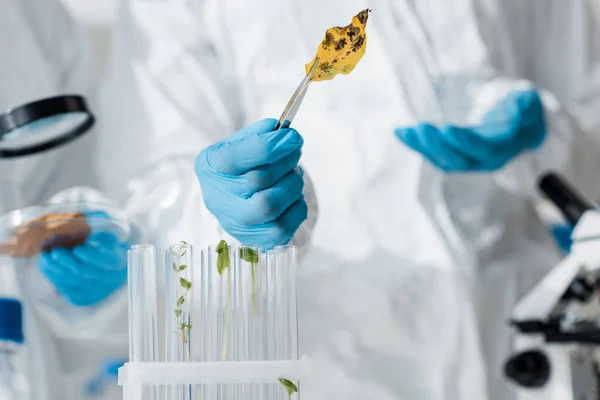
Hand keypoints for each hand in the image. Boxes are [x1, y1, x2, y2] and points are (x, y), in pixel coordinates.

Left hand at [38, 211, 128, 306]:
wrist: (109, 262)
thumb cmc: (104, 240)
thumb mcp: (107, 227)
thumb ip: (98, 222)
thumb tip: (83, 219)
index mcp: (118, 259)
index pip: (107, 260)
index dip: (92, 256)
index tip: (78, 249)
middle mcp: (109, 278)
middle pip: (86, 272)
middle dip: (68, 262)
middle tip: (54, 251)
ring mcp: (95, 290)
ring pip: (73, 280)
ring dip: (56, 268)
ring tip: (45, 255)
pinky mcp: (82, 296)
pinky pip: (64, 288)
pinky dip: (53, 275)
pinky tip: (47, 264)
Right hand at [195, 118, 307, 249]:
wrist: (234, 200)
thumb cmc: (240, 167)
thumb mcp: (241, 142)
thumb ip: (259, 133)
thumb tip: (281, 132)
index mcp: (211, 166)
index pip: (240, 155)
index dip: (272, 145)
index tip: (293, 136)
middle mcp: (218, 198)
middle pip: (259, 180)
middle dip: (286, 161)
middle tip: (295, 150)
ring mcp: (235, 223)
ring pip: (272, 205)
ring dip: (293, 184)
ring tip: (292, 173)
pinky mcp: (256, 240)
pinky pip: (285, 226)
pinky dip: (296, 206)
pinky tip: (290, 196)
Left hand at [394, 89, 545, 170]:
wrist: (514, 121)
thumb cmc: (520, 109)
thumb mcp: (529, 102)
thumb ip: (525, 103)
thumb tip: (519, 103)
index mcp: (503, 148)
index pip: (482, 148)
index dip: (464, 141)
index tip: (445, 128)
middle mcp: (483, 160)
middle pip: (457, 159)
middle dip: (437, 145)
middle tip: (421, 127)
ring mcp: (466, 160)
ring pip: (441, 159)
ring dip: (421, 146)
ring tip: (406, 131)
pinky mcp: (451, 156)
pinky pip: (432, 154)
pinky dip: (415, 145)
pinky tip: (401, 132)